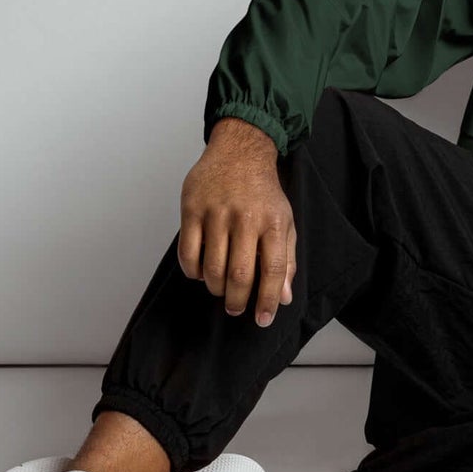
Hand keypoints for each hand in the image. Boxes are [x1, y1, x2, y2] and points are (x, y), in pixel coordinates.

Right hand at [178, 118, 296, 327]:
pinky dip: (193, 270)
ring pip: (211, 268)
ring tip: (220, 290)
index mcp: (273, 222)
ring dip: (215, 288)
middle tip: (236, 308)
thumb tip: (284, 296)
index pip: (272, 271)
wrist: (240, 152)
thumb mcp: (285, 221)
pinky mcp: (192, 209)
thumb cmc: (263, 191)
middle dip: (238, 301)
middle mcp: (245, 218)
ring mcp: (216, 213)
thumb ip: (285, 259)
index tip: (263, 319)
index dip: (267, 300)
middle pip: (239, 274)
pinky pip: (188, 252)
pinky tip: (201, 272)